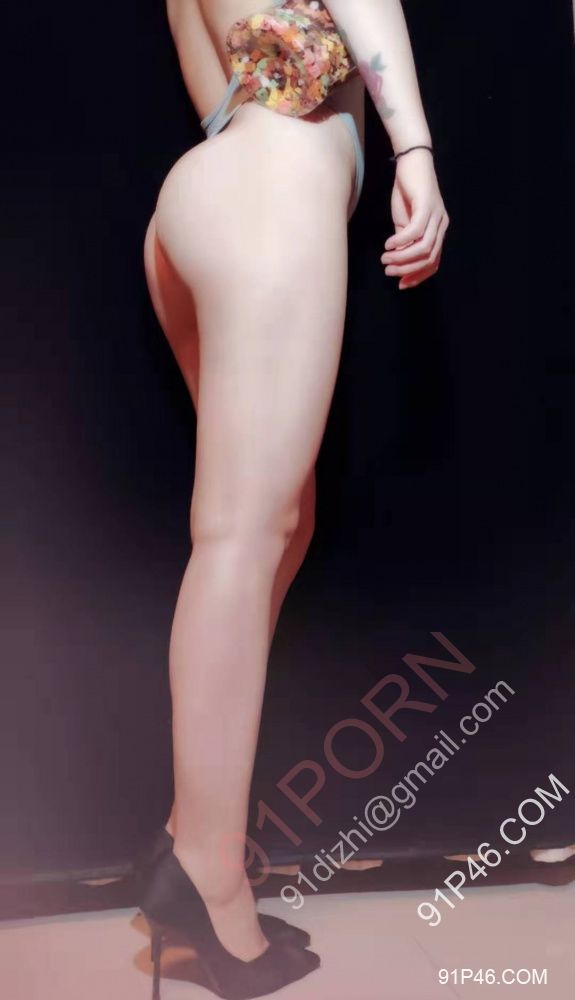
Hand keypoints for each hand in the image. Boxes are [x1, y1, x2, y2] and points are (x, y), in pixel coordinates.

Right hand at [380, 149, 448, 289]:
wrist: (410, 161)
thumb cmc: (407, 191)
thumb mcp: (404, 221)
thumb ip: (404, 240)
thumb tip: (398, 260)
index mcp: (438, 231)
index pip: (434, 262)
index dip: (418, 276)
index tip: (401, 284)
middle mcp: (441, 225)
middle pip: (429, 258)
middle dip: (408, 270)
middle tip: (389, 272)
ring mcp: (436, 215)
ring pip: (424, 248)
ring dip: (403, 258)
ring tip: (385, 259)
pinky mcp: (426, 206)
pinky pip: (415, 231)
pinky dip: (401, 241)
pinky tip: (388, 244)